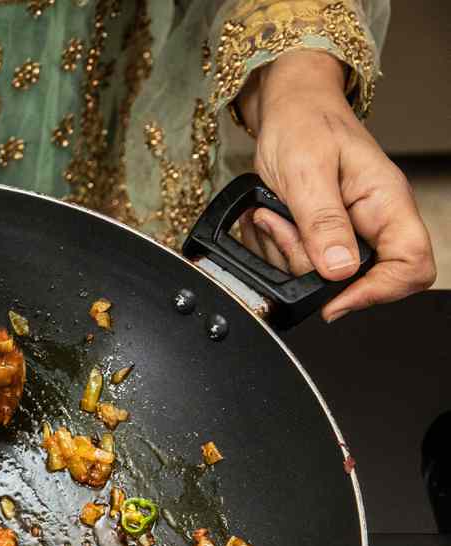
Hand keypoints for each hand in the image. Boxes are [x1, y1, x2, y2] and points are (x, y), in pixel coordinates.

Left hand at [235, 50, 434, 321]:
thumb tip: (340, 270)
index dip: (378, 291)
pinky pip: (301, 261)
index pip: (412, 265)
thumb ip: (323, 221)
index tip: (334, 300)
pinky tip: (269, 220)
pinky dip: (277, 248)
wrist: (287, 108)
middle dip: (311, 269)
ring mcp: (349, 229)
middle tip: (283, 232)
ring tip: (272, 216)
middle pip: (359, 279)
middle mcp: (374, 220)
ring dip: (286, 253)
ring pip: (322, 274)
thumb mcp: (307, 170)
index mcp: (387, 202)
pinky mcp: (323, 233)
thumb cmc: (304, 123)